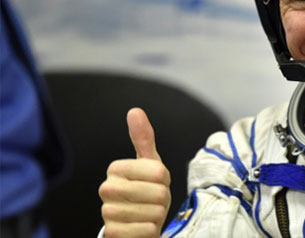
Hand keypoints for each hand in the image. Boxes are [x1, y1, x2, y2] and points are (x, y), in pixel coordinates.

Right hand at [99, 108, 171, 237]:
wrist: (135, 224)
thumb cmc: (146, 190)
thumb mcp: (149, 164)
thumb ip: (143, 138)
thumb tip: (134, 110)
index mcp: (116, 168)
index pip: (159, 172)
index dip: (164, 180)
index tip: (155, 183)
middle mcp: (107, 189)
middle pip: (159, 193)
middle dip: (163, 200)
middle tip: (153, 201)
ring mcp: (107, 212)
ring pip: (154, 213)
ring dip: (158, 216)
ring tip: (147, 214)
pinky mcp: (112, 234)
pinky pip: (147, 231)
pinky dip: (151, 231)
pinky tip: (142, 228)